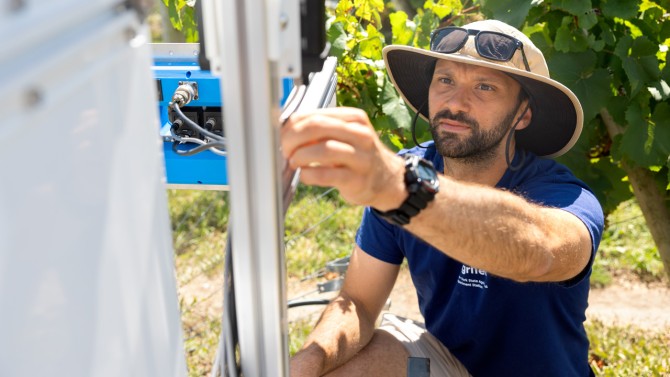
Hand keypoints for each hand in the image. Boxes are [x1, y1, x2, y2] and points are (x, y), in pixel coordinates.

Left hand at [281, 107, 405, 209]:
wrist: (387, 180)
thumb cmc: (358, 156)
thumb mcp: (346, 135)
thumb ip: (321, 130)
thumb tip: (285, 131)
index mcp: (354, 118)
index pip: (314, 115)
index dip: (292, 126)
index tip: (283, 137)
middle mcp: (360, 134)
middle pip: (317, 127)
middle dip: (293, 139)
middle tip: (285, 150)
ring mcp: (361, 157)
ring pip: (323, 149)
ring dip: (300, 156)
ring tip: (294, 162)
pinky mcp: (357, 179)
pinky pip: (326, 174)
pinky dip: (309, 175)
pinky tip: (305, 175)